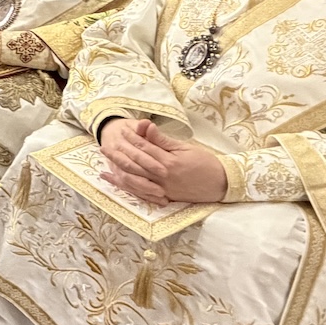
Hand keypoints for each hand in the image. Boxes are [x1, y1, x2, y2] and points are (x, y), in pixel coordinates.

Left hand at [98, 118, 226, 203]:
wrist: (221, 183)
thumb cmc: (205, 162)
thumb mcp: (185, 148)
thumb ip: (163, 141)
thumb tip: (148, 127)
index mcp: (168, 162)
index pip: (144, 148)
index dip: (131, 139)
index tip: (120, 131)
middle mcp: (162, 176)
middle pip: (134, 164)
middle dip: (118, 154)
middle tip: (104, 146)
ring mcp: (162, 189)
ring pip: (134, 180)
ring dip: (118, 171)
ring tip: (106, 164)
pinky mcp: (164, 197)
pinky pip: (141, 192)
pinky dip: (127, 187)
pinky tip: (116, 181)